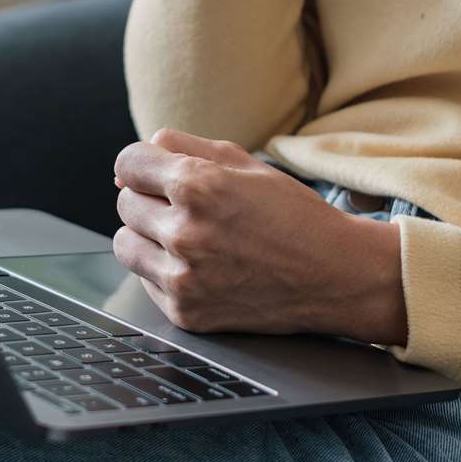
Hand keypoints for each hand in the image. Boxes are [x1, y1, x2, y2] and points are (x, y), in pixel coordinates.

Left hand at [112, 128, 407, 343]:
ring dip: (147, 236)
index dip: (140, 164)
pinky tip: (200, 266)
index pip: (128, 164)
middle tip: (185, 207)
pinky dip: (163, 271)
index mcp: (197, 186)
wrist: (335, 275)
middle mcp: (184, 233)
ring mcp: (183, 278)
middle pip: (125, 203)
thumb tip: (127, 164)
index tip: (152, 173)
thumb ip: (182, 148)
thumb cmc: (292, 213)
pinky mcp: (185, 313)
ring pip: (125, 244)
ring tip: (186, 236)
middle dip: (148, 198)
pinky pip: (145, 281)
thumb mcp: (244, 162)